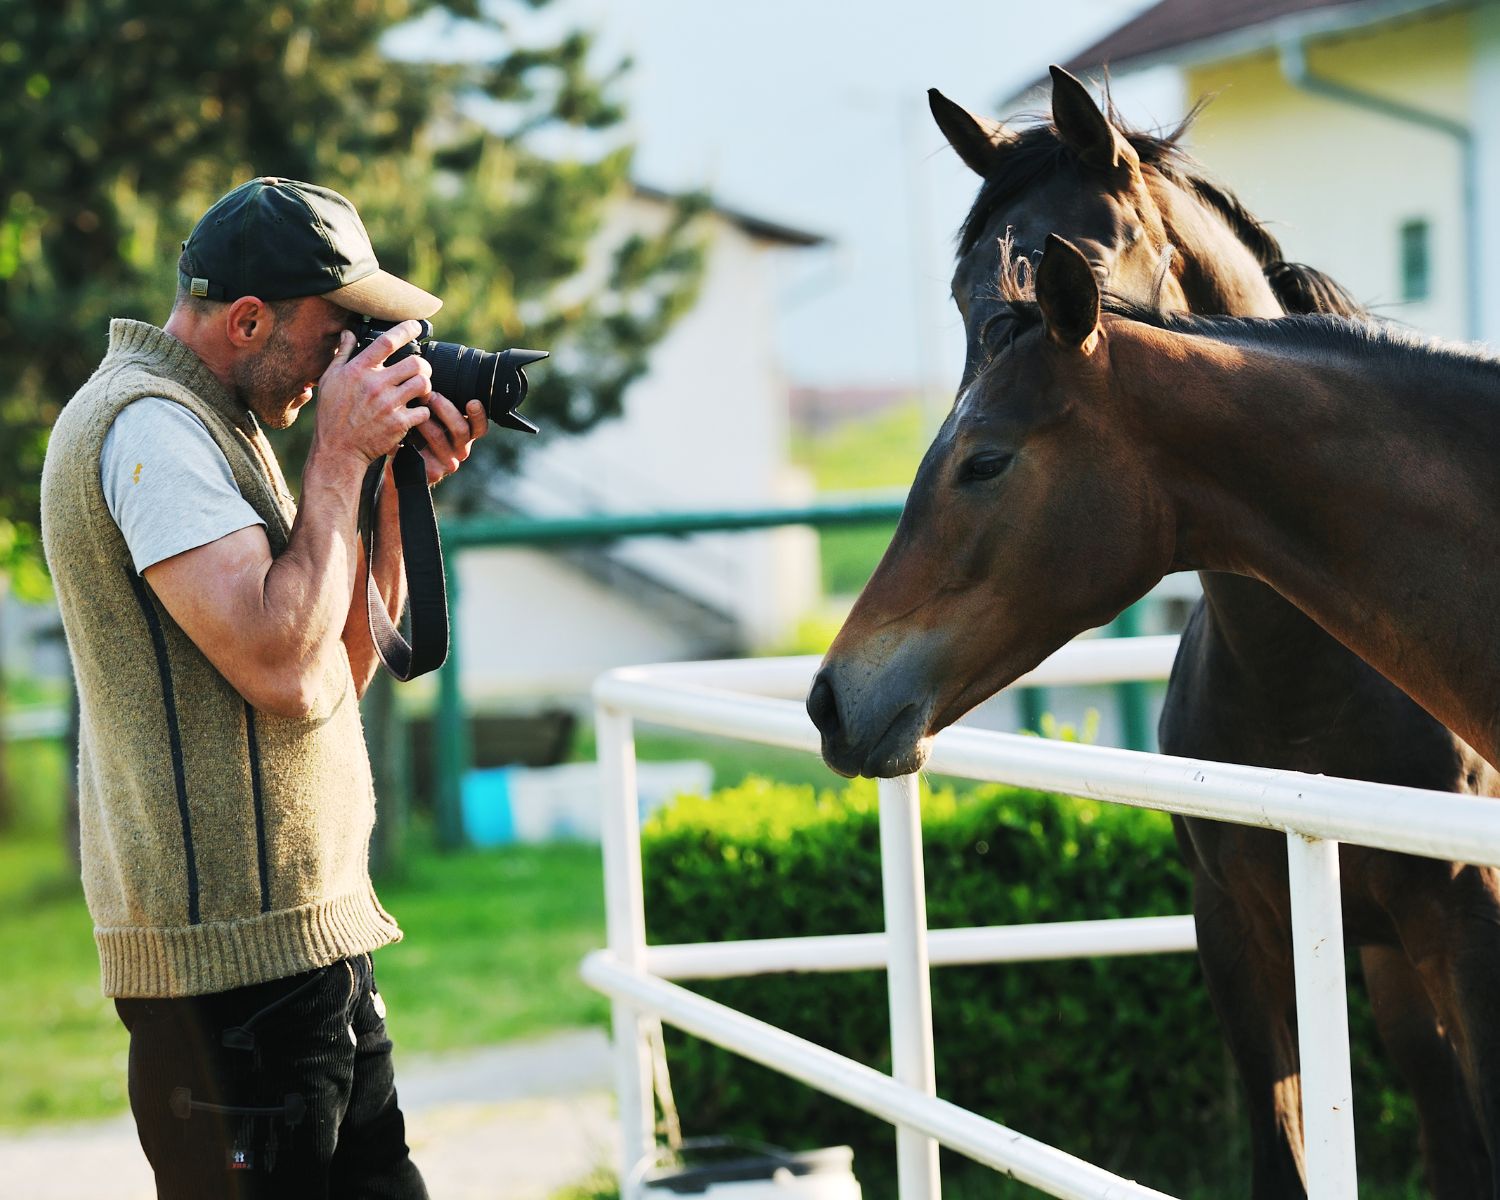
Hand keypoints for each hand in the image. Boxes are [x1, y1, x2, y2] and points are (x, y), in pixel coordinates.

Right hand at [313, 321, 433, 468]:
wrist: (338, 450)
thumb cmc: (332, 414)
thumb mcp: (330, 380)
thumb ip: (342, 354)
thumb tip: (348, 332)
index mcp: (358, 370)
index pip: (387, 342)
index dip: (405, 330)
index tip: (416, 325)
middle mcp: (374, 385)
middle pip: (415, 363)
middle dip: (423, 365)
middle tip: (421, 370)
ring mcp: (388, 405)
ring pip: (423, 384)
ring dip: (426, 386)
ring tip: (420, 390)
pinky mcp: (399, 424)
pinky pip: (424, 410)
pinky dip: (424, 411)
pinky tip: (417, 412)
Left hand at [411, 392, 488, 484]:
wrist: (403, 466)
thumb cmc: (418, 437)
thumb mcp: (433, 421)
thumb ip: (441, 408)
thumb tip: (436, 380)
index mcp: (466, 437)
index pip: (480, 427)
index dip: (479, 415)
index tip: (472, 401)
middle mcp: (461, 450)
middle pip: (461, 429)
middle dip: (445, 408)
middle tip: (430, 395)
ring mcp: (448, 463)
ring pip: (439, 436)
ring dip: (425, 418)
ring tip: (412, 406)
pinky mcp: (433, 472)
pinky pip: (423, 449)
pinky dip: (413, 435)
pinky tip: (405, 427)